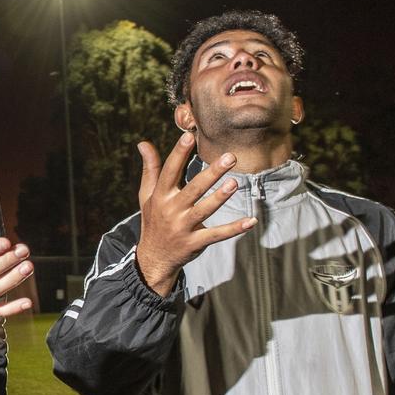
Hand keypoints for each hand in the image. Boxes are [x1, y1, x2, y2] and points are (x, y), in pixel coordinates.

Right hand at [136, 132, 256, 295]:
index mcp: (160, 195)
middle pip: (193, 188)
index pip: (170, 171)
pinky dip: (234, 229)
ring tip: (235, 183)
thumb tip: (143, 142)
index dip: (179, 154)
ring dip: (220, 197)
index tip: (189, 136)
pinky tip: (251, 221)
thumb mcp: (146, 195)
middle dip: (211, 173)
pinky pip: (216, 234)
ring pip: (204, 210)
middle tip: (229, 157)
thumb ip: (150, 168)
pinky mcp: (195, 242)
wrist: (153, 258)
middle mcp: (171, 210)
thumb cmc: (153, 220)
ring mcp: (183, 227)